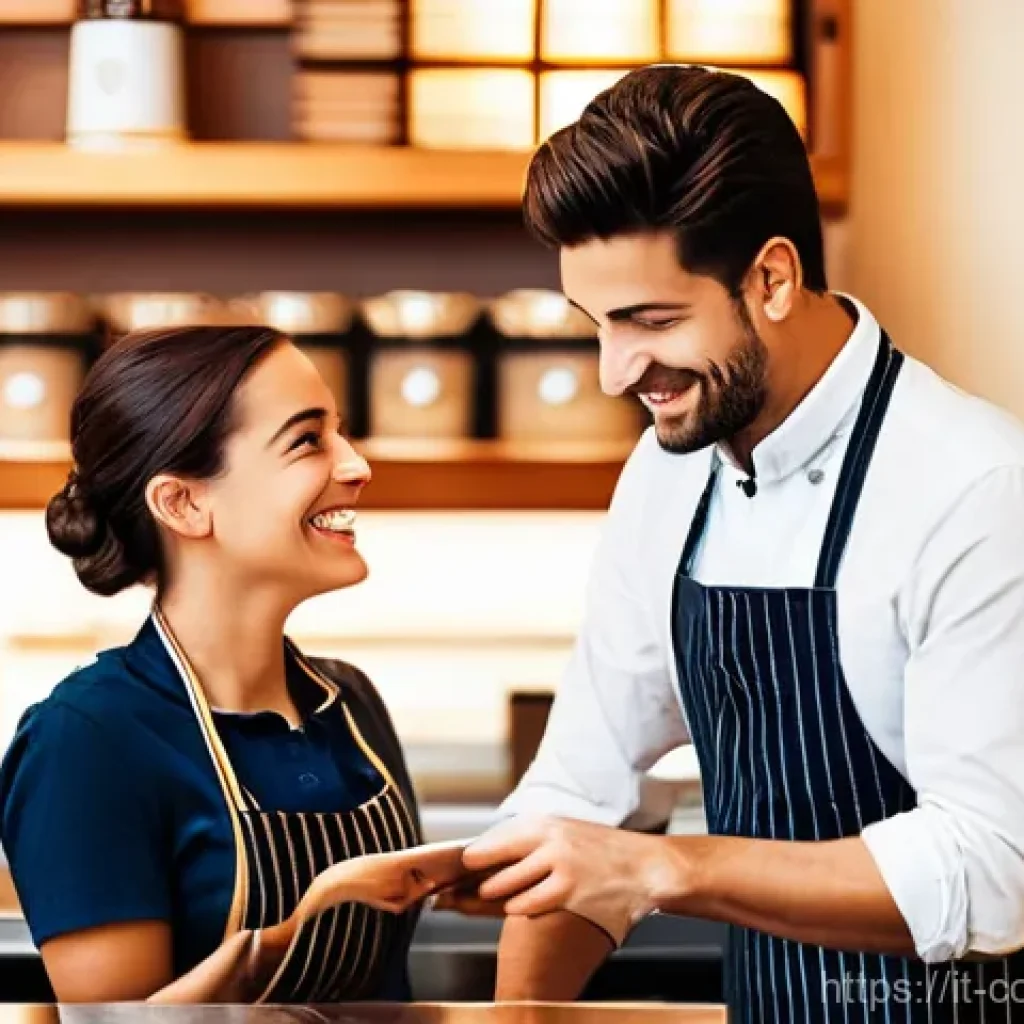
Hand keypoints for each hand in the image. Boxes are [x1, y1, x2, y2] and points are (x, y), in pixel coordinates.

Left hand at [461, 815, 671, 946]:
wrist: (647, 867)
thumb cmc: (603, 852)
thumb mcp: (566, 833)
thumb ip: (531, 842)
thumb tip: (488, 854)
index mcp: (545, 822)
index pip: (493, 837)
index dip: (473, 855)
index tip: (459, 865)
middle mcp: (547, 838)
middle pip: (491, 859)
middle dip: (476, 876)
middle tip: (467, 886)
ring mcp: (557, 864)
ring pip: (505, 885)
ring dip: (496, 895)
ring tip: (495, 895)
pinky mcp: (568, 890)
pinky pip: (526, 904)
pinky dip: (520, 908)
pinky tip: (523, 906)